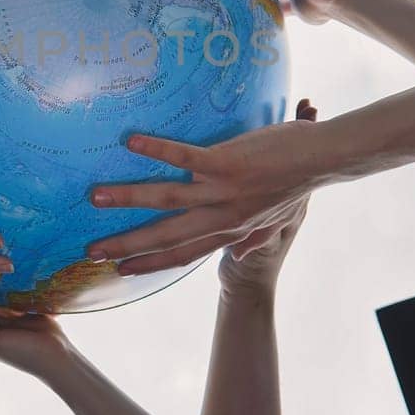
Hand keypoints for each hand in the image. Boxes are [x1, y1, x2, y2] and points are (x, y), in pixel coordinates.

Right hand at [88, 99, 323, 275]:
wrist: (323, 160)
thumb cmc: (299, 182)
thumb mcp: (278, 219)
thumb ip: (256, 236)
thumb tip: (242, 253)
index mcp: (231, 230)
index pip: (183, 254)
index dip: (150, 265)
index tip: (121, 271)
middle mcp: (222, 217)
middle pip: (166, 237)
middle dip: (127, 245)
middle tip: (91, 250)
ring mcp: (222, 191)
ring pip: (167, 200)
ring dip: (129, 198)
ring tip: (96, 196)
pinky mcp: (226, 163)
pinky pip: (184, 158)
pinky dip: (157, 151)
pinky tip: (131, 142)